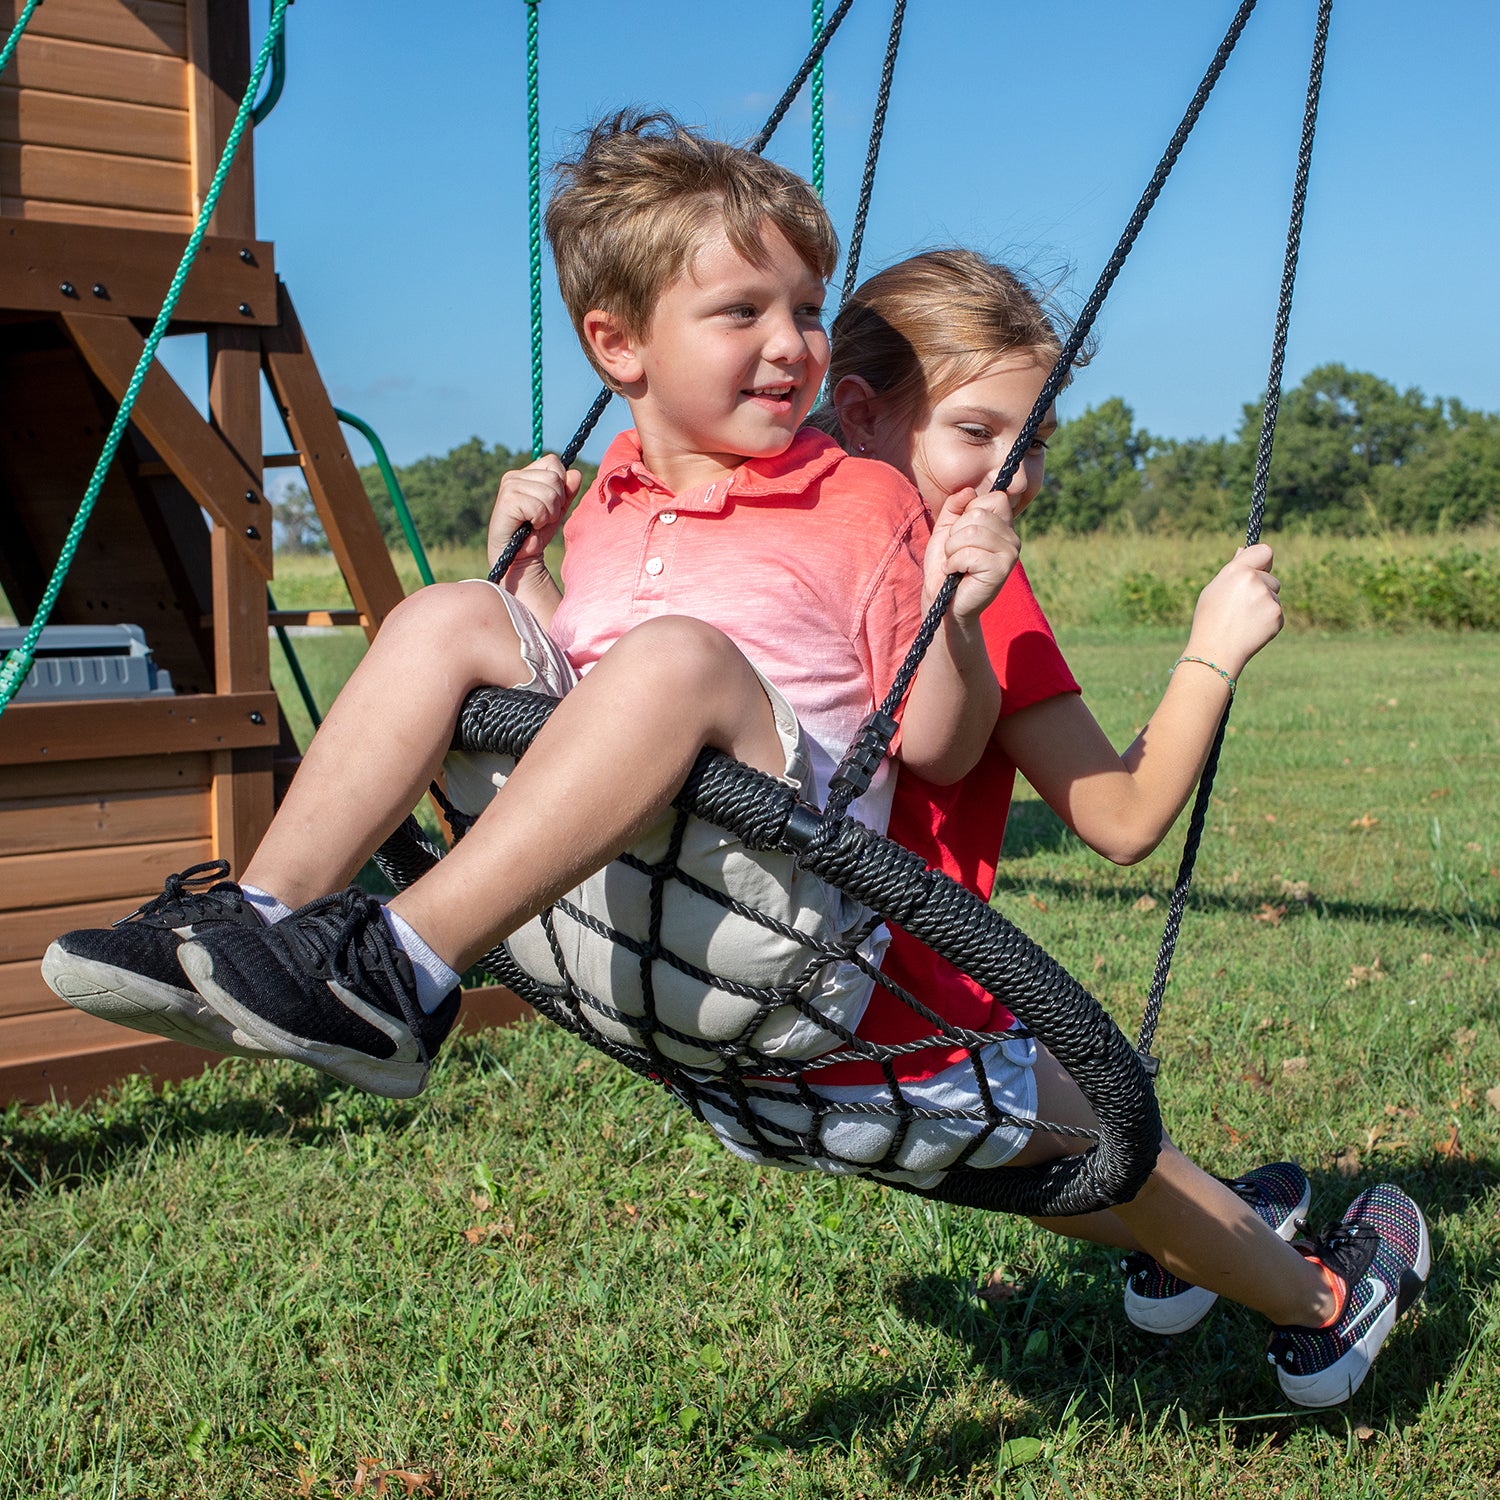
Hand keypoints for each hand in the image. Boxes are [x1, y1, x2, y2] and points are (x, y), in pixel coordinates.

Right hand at [487, 455, 581, 573]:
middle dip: (556, 502)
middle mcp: (514, 476)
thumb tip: (576, 473)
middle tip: (543, 518)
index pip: (554, 463)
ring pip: (549, 492)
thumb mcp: (557, 509)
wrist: (520, 558)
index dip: (560, 485)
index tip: (550, 505)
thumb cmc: (536, 533)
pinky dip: (540, 520)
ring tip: (536, 523)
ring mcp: (509, 487)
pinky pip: (539, 506)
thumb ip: (567, 491)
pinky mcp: (507, 501)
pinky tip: (530, 526)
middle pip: (555, 477)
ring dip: (549, 513)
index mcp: (525, 474)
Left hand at [924, 487, 1019, 620]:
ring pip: (972, 532)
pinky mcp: (1002, 569)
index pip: (995, 497)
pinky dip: (954, 563)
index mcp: (1003, 526)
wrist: (944, 602)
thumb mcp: (946, 529)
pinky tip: (957, 574)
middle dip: (955, 533)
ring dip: (952, 550)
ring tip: (955, 563)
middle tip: (955, 553)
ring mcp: (1010, 553)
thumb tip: (969, 491)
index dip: (969, 511)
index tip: (961, 533)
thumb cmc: (946, 566)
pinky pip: (970, 553)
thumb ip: (955, 506)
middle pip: (978, 513)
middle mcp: (1012, 537)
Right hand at [1186, 543, 1282, 676]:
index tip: (1260, 568)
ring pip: (1274, 596)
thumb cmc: (1209, 620)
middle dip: (1262, 588)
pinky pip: (1277, 613)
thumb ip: (1233, 569)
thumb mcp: (1214, 590)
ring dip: (1264, 605)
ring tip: (1243, 620)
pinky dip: (1267, 620)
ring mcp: (1268, 599)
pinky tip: (1251, 629)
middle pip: (1271, 578)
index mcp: (1237, 571)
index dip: (1263, 560)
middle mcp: (1254, 581)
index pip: (1265, 551)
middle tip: (1240, 607)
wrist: (1215, 652)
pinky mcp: (1277, 616)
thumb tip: (1244, 550)